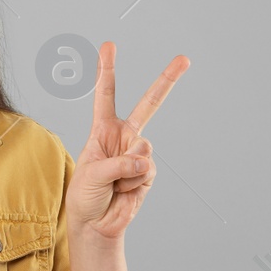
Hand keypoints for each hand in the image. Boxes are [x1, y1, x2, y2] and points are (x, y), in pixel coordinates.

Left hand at [67, 42, 187, 241]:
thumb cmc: (85, 196)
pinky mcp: (148, 172)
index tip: (108, 46)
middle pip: (150, 104)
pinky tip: (123, 190)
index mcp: (103, 130)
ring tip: (113, 183)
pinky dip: (133, 182)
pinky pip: (146, 170)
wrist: (96, 224)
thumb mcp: (91, 174)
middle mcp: (124, 137)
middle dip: (167, 80)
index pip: (106, 96)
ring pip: (143, 148)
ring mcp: (138, 153)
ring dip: (125, 169)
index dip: (106, 71)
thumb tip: (143, 161)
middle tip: (184, 59)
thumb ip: (117, 164)